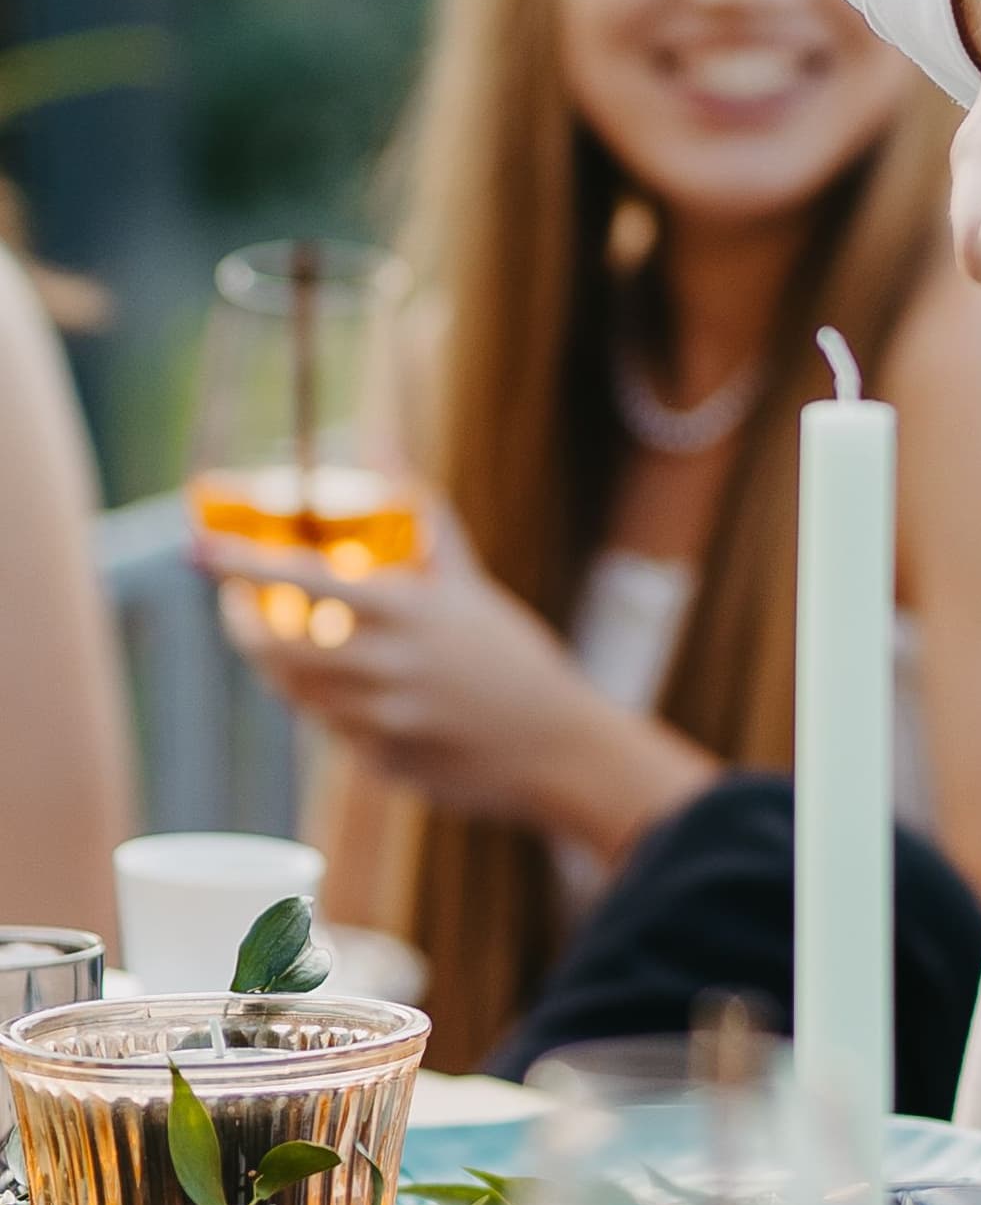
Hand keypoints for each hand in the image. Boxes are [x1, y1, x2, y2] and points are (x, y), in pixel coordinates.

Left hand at [212, 508, 709, 862]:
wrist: (557, 747)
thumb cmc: (511, 654)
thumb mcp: (467, 584)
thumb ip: (423, 517)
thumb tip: (383, 441)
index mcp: (408, 612)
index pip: (304, 578)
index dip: (244, 562)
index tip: (199, 547)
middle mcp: (387, 666)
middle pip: (278, 646)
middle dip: (244, 624)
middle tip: (237, 603)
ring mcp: (382, 721)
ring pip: (296, 692)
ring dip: (280, 665)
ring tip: (286, 639)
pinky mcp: (381, 763)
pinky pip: (331, 732)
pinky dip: (327, 706)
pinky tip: (347, 692)